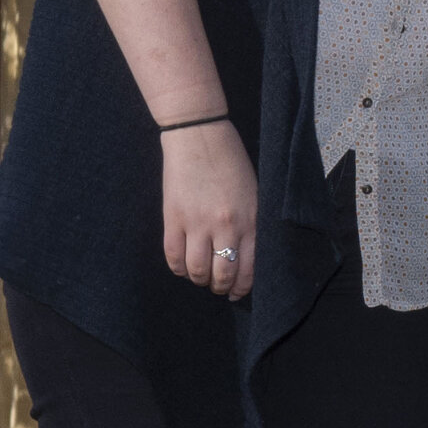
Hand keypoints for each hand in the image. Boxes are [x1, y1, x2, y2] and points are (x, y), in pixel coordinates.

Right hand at [163, 122, 256, 300]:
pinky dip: (179, 268)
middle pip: (224, 274)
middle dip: (221, 287)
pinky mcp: (173, 218)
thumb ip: (252, 223)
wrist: (199, 135)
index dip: (242, 287)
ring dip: (200, 280)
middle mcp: (226, 226)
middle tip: (219, 287)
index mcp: (251, 219)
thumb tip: (247, 255)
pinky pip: (174, 256)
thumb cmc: (230, 161)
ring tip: (201, 277)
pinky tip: (183, 267)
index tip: (238, 292)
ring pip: (198, 270)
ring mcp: (198, 223)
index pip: (250, 268)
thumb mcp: (254, 193)